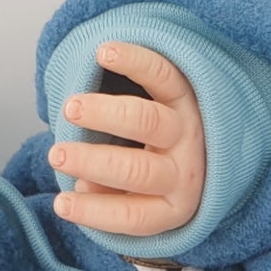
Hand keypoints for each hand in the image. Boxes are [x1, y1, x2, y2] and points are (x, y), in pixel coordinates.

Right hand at [48, 41, 206, 239]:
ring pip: (148, 121)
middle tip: (58, 154)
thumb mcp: (140, 198)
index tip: (60, 204)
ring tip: (71, 109)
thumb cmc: (157, 173)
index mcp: (173, 206)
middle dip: (94, 163)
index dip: (96, 212)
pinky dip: (133, 61)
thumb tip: (82, 187)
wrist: (212, 142)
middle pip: (138, 170)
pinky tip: (103, 54)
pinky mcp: (188, 93)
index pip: (135, 216)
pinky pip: (163, 74)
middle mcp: (186, 171)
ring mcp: (188, 130)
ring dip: (105, 114)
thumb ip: (110, 196)